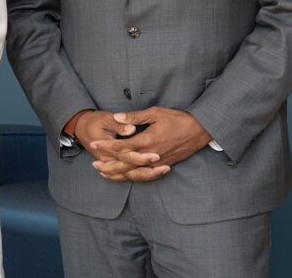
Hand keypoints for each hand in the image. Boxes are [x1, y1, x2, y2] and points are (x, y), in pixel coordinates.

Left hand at [89, 107, 211, 181]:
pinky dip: (132, 177)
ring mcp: (157, 163)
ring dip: (118, 174)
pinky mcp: (163, 166)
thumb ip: (134, 117)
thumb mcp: (155, 113)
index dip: (105, 146)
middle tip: (93, 164)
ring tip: (104, 173)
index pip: (121, 146)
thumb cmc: (177, 119)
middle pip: (124, 164)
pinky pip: (145, 176)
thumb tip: (116, 117)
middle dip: (108, 165)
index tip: (93, 144)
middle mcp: (150, 155)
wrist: (199, 131)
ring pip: (134, 173)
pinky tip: (125, 176)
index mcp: (146, 141)